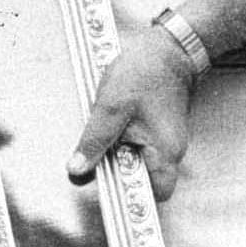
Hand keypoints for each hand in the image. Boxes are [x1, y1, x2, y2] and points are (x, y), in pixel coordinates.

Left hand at [65, 26, 198, 200]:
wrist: (168, 48)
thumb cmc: (145, 72)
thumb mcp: (111, 107)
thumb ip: (94, 141)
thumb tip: (77, 170)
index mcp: (164, 152)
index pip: (152, 196)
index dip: (129, 198)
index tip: (105, 193)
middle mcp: (169, 152)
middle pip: (140, 182)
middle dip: (115, 173)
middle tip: (94, 157)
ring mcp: (164, 142)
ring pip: (136, 164)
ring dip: (115, 155)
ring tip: (104, 132)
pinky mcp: (157, 132)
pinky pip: (136, 148)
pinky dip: (120, 142)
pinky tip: (111, 124)